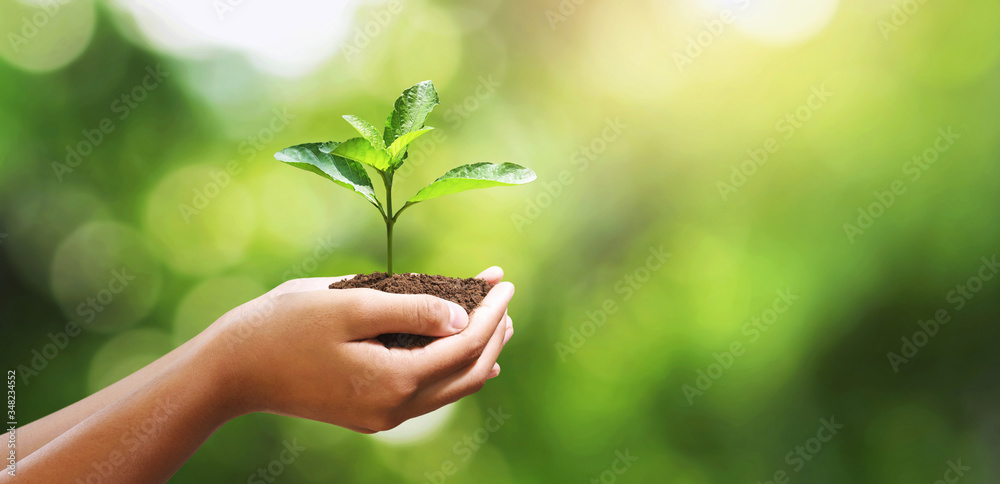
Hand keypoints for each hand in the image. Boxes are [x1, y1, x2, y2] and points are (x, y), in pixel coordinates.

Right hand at [202, 267, 514, 432]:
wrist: (233, 369)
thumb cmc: (286, 325)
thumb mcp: (351, 304)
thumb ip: (411, 309)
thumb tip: (462, 317)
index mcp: (394, 381)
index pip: (465, 346)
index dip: (490, 312)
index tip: (502, 279)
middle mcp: (395, 408)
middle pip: (467, 372)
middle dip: (493, 332)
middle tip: (503, 294)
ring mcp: (382, 416)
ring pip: (451, 388)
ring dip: (478, 352)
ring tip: (494, 319)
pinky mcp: (369, 413)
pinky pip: (428, 394)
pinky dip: (452, 369)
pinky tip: (460, 352)